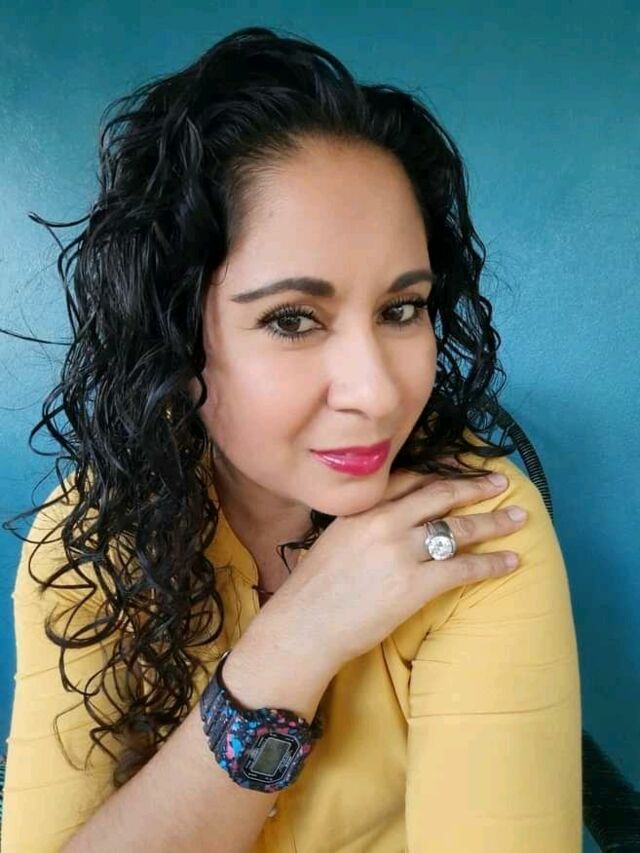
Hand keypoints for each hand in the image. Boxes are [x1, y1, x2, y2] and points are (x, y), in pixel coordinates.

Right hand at [259, 466, 526, 671]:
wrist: (302, 625)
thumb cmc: (314, 587)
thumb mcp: (336, 536)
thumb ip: (366, 520)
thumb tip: (393, 516)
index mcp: (364, 506)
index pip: (412, 477)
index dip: (444, 471)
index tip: (464, 467)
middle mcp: (385, 520)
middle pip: (441, 494)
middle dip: (476, 487)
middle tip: (501, 481)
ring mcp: (401, 551)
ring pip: (458, 527)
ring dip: (493, 521)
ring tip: (519, 517)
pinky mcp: (414, 584)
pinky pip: (463, 567)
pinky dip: (491, 563)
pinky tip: (511, 561)